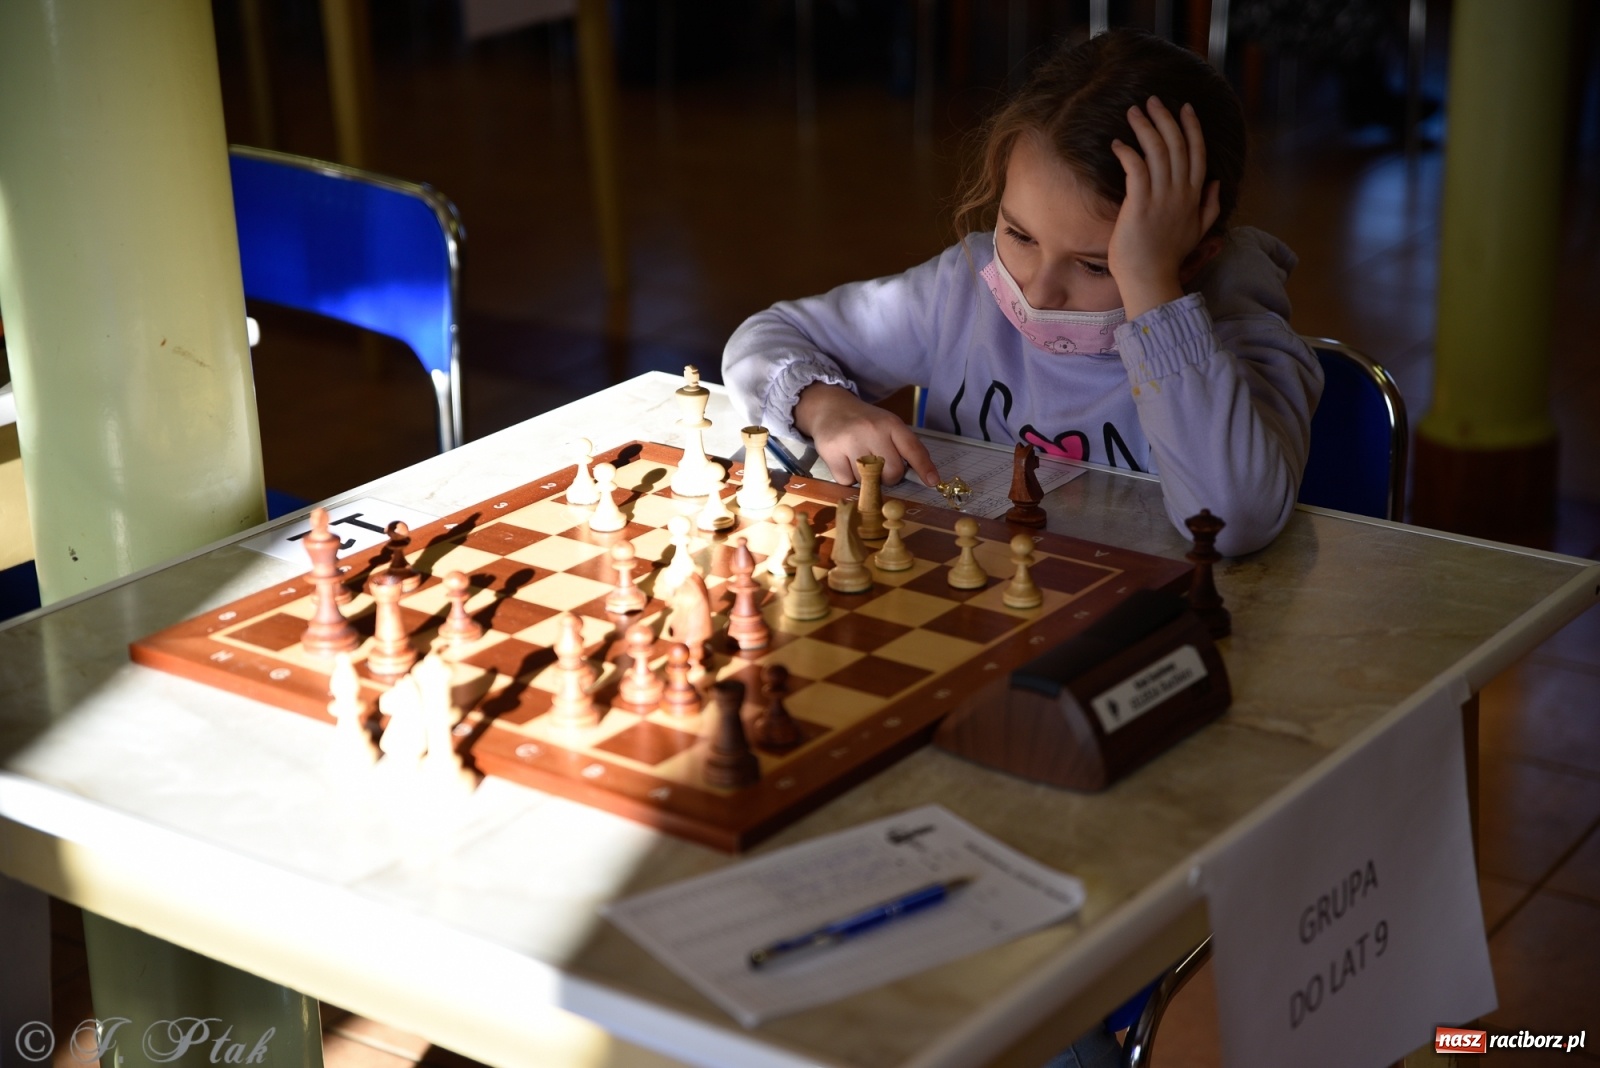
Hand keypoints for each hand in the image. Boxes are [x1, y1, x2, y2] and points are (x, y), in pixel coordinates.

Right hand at [793, 383, 940, 486]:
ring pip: (868, 480)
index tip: (932, 482)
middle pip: (892, 472)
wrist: (830, 408)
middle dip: (888, 477)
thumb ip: (904, 448)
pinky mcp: (831, 452)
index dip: (924, 467)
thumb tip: (923, 478)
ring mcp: (850, 441)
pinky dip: (848, 478)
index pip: (912, 448)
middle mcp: (872, 430)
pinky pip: (847, 481)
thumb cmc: (865, 423)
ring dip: (865, 478)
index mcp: (890, 424)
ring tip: (858, 459)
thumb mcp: (887, 427)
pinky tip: (845, 462)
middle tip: (879, 467)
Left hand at [1108, 97, 1221, 319]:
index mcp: (1195, 196)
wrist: (1150, 280)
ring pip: (1157, 151)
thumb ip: (1210, 206)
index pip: (1197, 153)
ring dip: (1145, 128)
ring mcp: (1161, 198)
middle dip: (1166, 118)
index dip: (1191, 128)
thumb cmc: (1167, 258)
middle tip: (1152, 100)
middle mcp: (1181, 193)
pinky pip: (1136, 168)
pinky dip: (1127, 152)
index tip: (1185, 108)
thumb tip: (1215, 183)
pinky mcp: (1140, 205)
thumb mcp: (1197, 232)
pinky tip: (1117, 144)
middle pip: (1177, 145)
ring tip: (1133, 112)